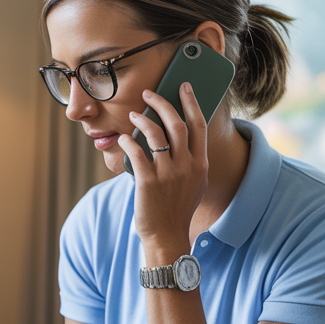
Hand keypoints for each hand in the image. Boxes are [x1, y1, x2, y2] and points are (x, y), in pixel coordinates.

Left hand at [116, 84, 208, 259]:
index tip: (184, 87)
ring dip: (143, 119)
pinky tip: (123, 138)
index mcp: (201, 165)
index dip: (192, 102)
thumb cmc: (177, 209)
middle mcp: (187, 166)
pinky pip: (136, 151)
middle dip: (163, 103)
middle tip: (149, 93)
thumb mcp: (195, 184)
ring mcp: (168, 173)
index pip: (199, 125)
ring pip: (156, 134)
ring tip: (134, 115)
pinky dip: (128, 141)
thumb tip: (177, 137)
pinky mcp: (147, 181)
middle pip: (177, 123)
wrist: (167, 236)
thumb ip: (190, 161)